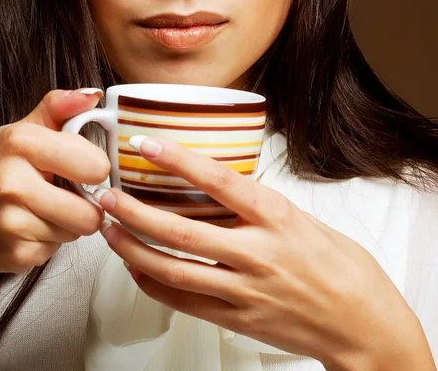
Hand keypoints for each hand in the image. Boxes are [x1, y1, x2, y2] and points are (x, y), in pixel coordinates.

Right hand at [0, 89, 109, 276]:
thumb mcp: (16, 131)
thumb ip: (58, 109)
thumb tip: (92, 96)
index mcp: (21, 144)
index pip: (94, 165)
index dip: (95, 168)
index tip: (83, 168)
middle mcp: (14, 184)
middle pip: (90, 212)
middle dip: (86, 205)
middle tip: (67, 195)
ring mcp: (12, 224)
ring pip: (76, 233)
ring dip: (66, 224)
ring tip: (41, 209)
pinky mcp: (13, 255)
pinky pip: (55, 251)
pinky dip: (47, 242)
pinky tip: (26, 227)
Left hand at [96, 136, 432, 369]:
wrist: (363, 325)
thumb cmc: (340, 267)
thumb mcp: (303, 219)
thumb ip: (259, 204)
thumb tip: (221, 185)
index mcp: (276, 218)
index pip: (217, 181)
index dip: (178, 161)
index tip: (147, 145)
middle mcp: (256, 253)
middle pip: (180, 232)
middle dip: (134, 212)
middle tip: (106, 195)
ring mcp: (243, 290)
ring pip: (172, 270)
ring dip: (132, 248)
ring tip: (108, 230)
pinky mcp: (236, 320)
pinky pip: (182, 302)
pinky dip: (151, 283)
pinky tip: (135, 267)